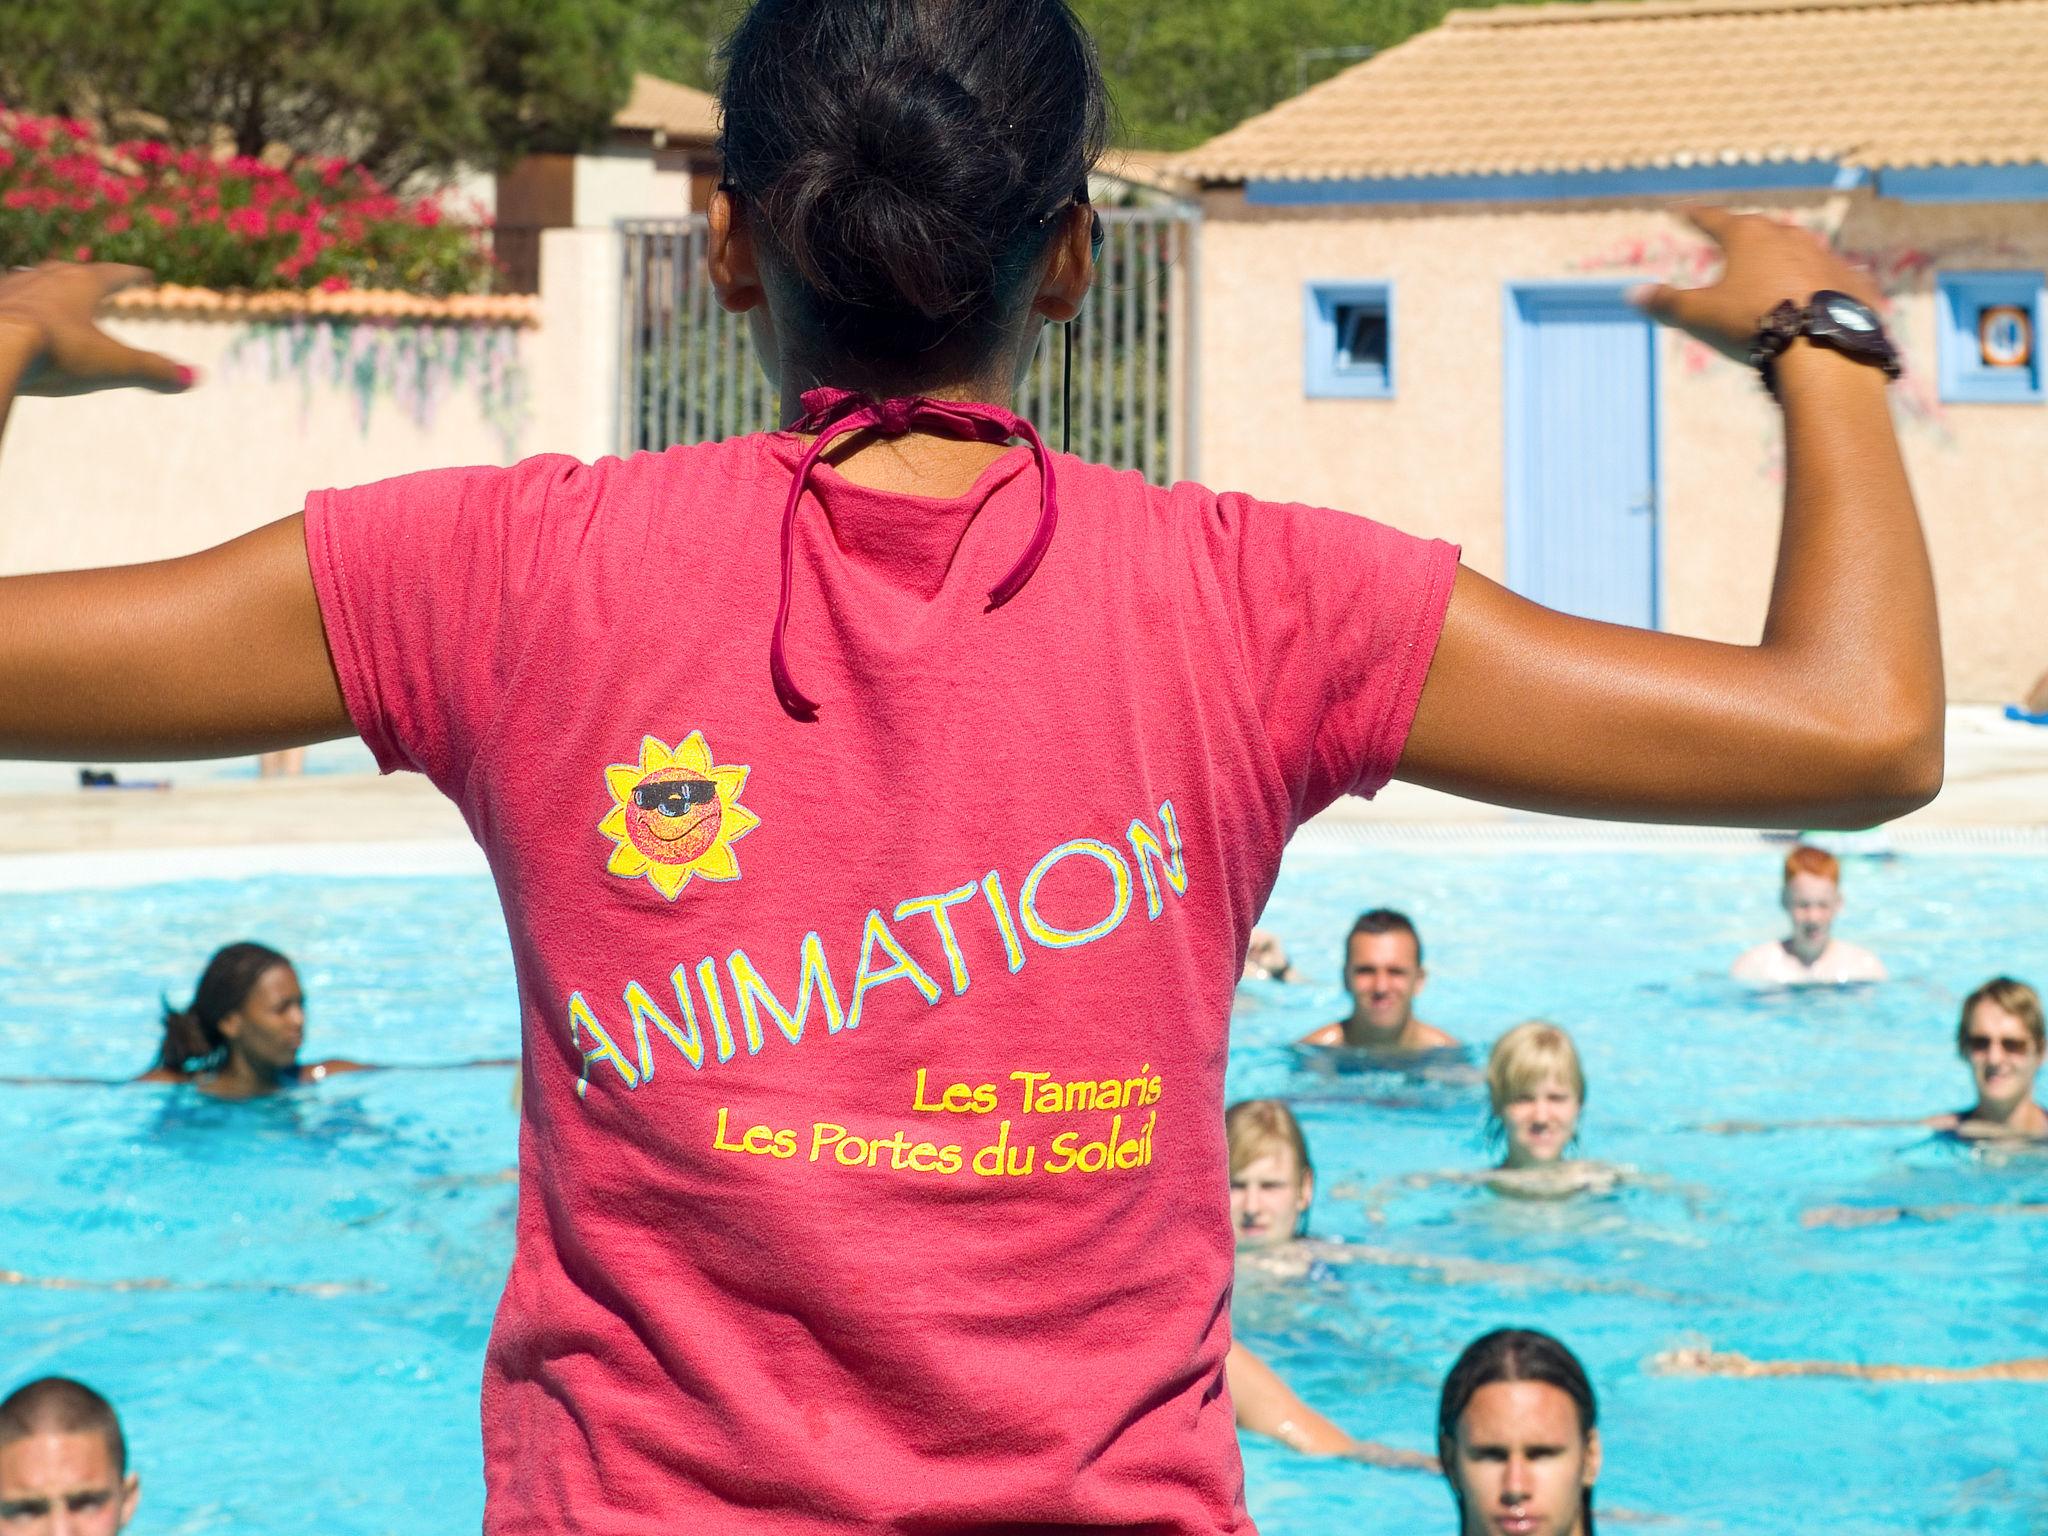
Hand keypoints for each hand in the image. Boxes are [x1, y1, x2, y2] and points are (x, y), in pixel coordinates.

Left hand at [0, 261, 193, 396]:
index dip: (132, 277)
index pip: (114, 275)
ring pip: (31, 279)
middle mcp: (44, 277)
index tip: (146, 275)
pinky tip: (13, 309)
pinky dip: (15, 302)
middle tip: (95, 277)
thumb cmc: (55, 352)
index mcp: (80, 284)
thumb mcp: (111, 365)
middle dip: (86, 276)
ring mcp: (11, 288)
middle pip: (70, 272)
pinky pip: (5, 298)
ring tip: (47, 287)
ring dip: (44, 284)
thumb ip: (152, 370)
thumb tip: (196, 378)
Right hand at [1630, 206, 1882, 362]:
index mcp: (1748, 236)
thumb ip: (1668, 302)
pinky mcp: (1851, 280)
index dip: (1694, 216)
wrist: (1822, 346)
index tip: (1681, 211)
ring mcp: (1824, 256)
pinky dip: (1816, 283)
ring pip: (1797, 251)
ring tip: (1772, 273)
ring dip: (1782, 259)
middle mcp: (1788, 236)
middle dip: (1744, 235)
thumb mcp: (1700, 315)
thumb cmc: (1753, 323)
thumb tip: (1633, 293)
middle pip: (1760, 230)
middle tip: (1732, 239)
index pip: (1713, 218)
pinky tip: (1813, 297)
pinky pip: (1829, 277)